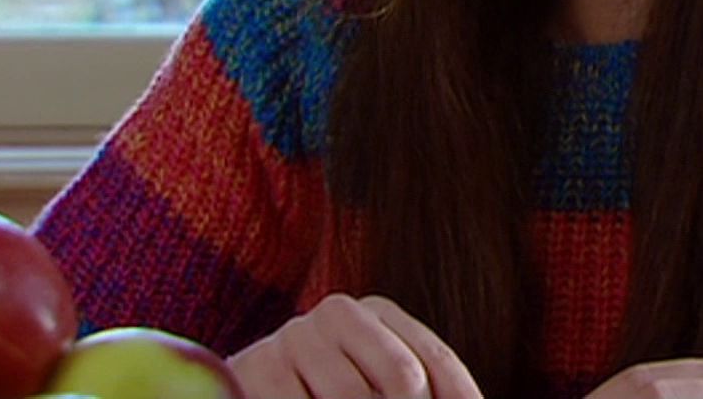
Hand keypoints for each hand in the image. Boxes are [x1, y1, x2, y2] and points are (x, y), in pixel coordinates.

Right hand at [227, 293, 482, 398]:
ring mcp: (295, 336)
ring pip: (352, 395)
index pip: (434, 360)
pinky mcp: (256, 367)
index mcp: (377, 312)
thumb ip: (422, 390)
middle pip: (403, 377)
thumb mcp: (373, 384)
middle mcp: (338, 313)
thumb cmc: (322, 393)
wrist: (244, 389)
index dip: (458, 396)